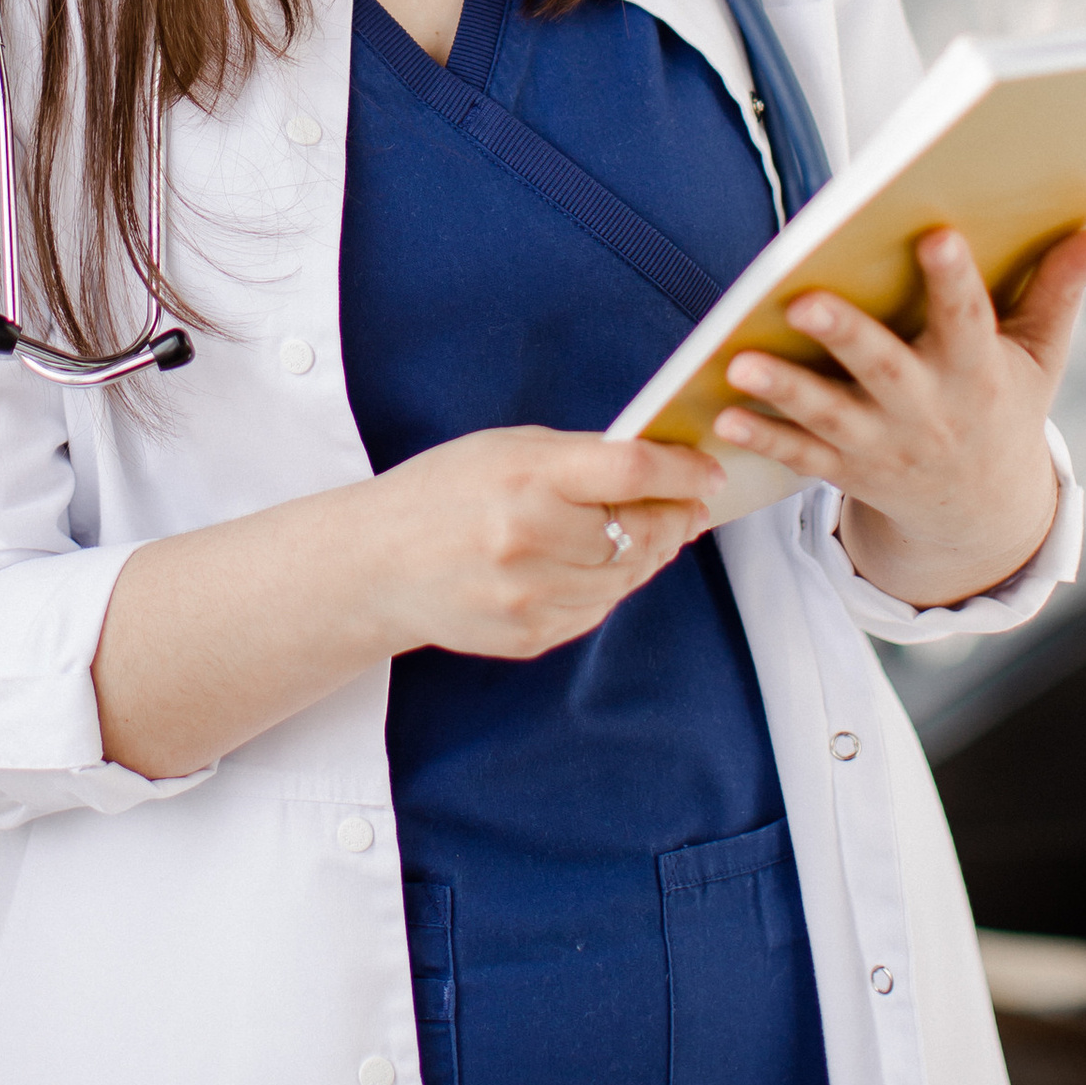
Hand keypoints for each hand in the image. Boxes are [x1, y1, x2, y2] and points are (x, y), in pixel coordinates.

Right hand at [364, 425, 732, 660]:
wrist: (377, 564)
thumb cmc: (444, 493)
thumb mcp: (508, 449)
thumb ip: (582, 457)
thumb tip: (660, 468)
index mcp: (527, 477)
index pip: (631, 471)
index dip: (683, 471)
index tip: (708, 472)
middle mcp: (531, 539)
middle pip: (643, 532)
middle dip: (677, 517)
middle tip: (690, 505)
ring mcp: (531, 595)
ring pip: (628, 577)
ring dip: (650, 554)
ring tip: (651, 531)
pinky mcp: (531, 635)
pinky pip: (598, 610)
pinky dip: (610, 586)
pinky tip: (597, 564)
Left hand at [710, 222, 1085, 608]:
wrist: (980, 511)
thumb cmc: (1005, 403)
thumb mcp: (1042, 355)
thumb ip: (1061, 289)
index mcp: (979, 374)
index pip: (970, 320)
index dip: (954, 279)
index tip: (936, 233)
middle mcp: (928, 411)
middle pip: (885, 369)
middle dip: (846, 336)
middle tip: (805, 299)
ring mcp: (883, 446)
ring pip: (828, 417)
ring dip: (784, 390)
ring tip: (741, 360)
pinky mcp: (846, 470)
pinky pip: (799, 456)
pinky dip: (762, 438)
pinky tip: (722, 414)